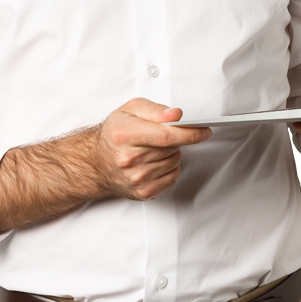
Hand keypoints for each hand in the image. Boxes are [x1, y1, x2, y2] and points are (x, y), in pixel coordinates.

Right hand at [95, 99, 212, 200]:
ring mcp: (135, 178)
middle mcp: (128, 159)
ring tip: (154, 149)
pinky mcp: (141, 192)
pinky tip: (155, 162)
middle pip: (172, 148)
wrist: (96, 162)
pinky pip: (172, 178)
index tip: (204, 131)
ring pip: (174, 162)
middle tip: (163, 135)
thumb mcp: (130, 110)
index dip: (190, 133)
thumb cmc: (115, 133)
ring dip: (172, 154)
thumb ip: (155, 109)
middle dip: (176, 139)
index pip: (166, 136)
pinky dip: (170, 168)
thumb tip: (176, 115)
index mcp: (124, 134)